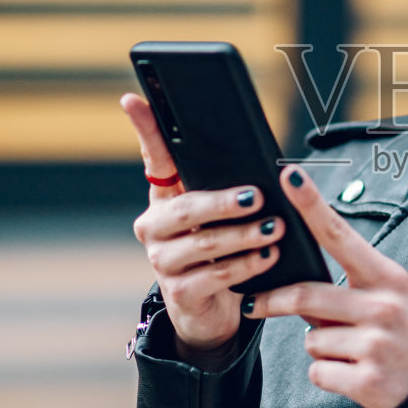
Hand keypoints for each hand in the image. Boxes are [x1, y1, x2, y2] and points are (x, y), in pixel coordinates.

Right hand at [121, 93, 284, 360]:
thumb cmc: (224, 249)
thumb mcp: (224, 215)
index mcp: (165, 196)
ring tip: (274, 229)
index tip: (133, 98)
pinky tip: (267, 258)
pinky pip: (214, 277)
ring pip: (204, 244)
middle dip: (224, 202)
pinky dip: (245, 266)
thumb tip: (268, 164)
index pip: (153, 156)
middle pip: (187, 208)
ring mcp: (162, 261)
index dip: (144, 128)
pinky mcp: (180, 293)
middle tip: (256, 197)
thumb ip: (230, 187)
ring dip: (244, 236)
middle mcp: (155, 226)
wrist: (214, 309)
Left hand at [245, 164, 407, 407]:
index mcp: (388, 278)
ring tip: (349, 352)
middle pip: (306, 295)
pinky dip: (327, 375)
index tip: (289, 178)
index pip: (341, 236)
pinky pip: (319, 372)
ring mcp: (376, 345)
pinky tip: (353, 374)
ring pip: (311, 339)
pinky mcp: (367, 381)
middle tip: (255, 303)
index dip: (312, 206)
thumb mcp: (392, 300)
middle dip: (273, 300)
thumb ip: (349, 291)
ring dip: (318, 347)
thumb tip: (297, 289)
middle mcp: (383, 307)